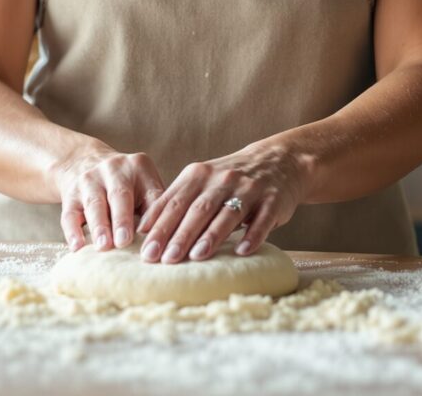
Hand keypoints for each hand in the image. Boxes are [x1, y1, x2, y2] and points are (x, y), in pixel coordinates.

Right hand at [49, 144, 164, 251]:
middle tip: (124, 241)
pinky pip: (70, 214)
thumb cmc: (125, 185)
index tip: (154, 239)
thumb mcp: (144, 185)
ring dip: (99, 226)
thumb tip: (163, 244)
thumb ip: (154, 209)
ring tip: (104, 246)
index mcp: (139, 167)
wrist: (83, 161)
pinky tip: (77, 247)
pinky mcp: (70, 194)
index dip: (154, 216)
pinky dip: (73, 231)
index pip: (151, 194)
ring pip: (94, 204)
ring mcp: (89, 180)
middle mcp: (113, 169)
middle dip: (122, 219)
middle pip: (119, 195)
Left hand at [136, 141, 308, 263]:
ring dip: (211, 236)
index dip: (159, 226)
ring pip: (226, 214)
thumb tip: (143, 229)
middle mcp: (222, 179)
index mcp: (198, 174)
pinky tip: (242, 251)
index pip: (174, 202)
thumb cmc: (229, 179)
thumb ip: (175, 201)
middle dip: (179, 235)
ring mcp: (249, 188)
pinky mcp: (272, 200)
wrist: (277, 161)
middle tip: (164, 259)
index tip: (145, 251)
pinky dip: (252, 235)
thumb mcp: (200, 180)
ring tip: (196, 256)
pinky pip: (262, 219)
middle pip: (197, 209)